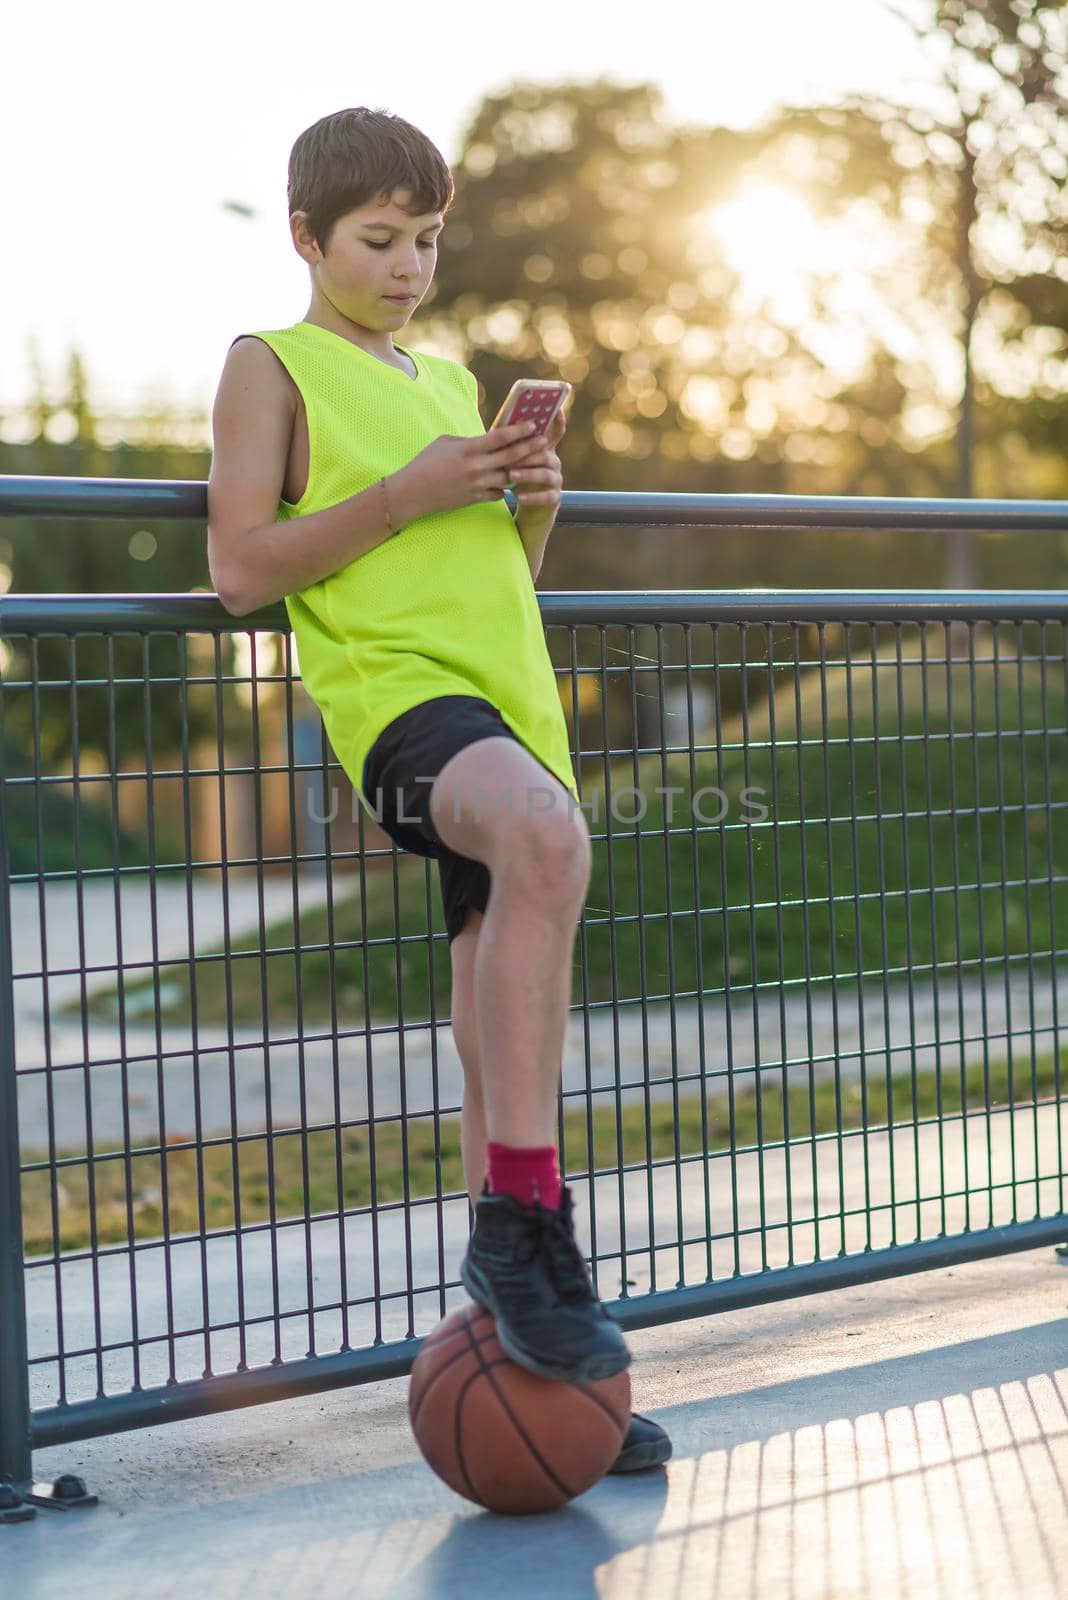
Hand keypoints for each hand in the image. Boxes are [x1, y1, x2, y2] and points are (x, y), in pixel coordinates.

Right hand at [393, 420, 545, 519]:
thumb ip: (469, 441)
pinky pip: (499, 494)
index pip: (500, 437)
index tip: (532, 424)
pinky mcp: (475, 499)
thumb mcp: (446, 442)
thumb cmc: (426, 462)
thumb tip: (485, 439)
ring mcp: (477, 485)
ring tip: (535, 462)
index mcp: (469, 449)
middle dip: (530, 447)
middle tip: (545, 440)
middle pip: (511, 456)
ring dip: (523, 469)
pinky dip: (506, 488)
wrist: (413, 492)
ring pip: (509, 477)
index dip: (518, 430)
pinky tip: (512, 483)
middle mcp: (476, 467)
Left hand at [509, 405, 566, 512]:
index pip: (556, 430)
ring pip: (545, 474)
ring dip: (528, 474)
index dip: (558, 419)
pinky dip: (533, 497)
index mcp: (545, 448)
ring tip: (511, 475)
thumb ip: (513, 443)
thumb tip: (498, 427)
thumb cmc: (518, 474)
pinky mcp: (554, 497)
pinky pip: (546, 496)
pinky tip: (520, 498)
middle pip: (545, 453)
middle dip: (529, 453)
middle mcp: (554, 461)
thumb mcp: (515, 457)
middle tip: (512, 454)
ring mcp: (556, 479)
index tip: (556, 409)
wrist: (531, 505)